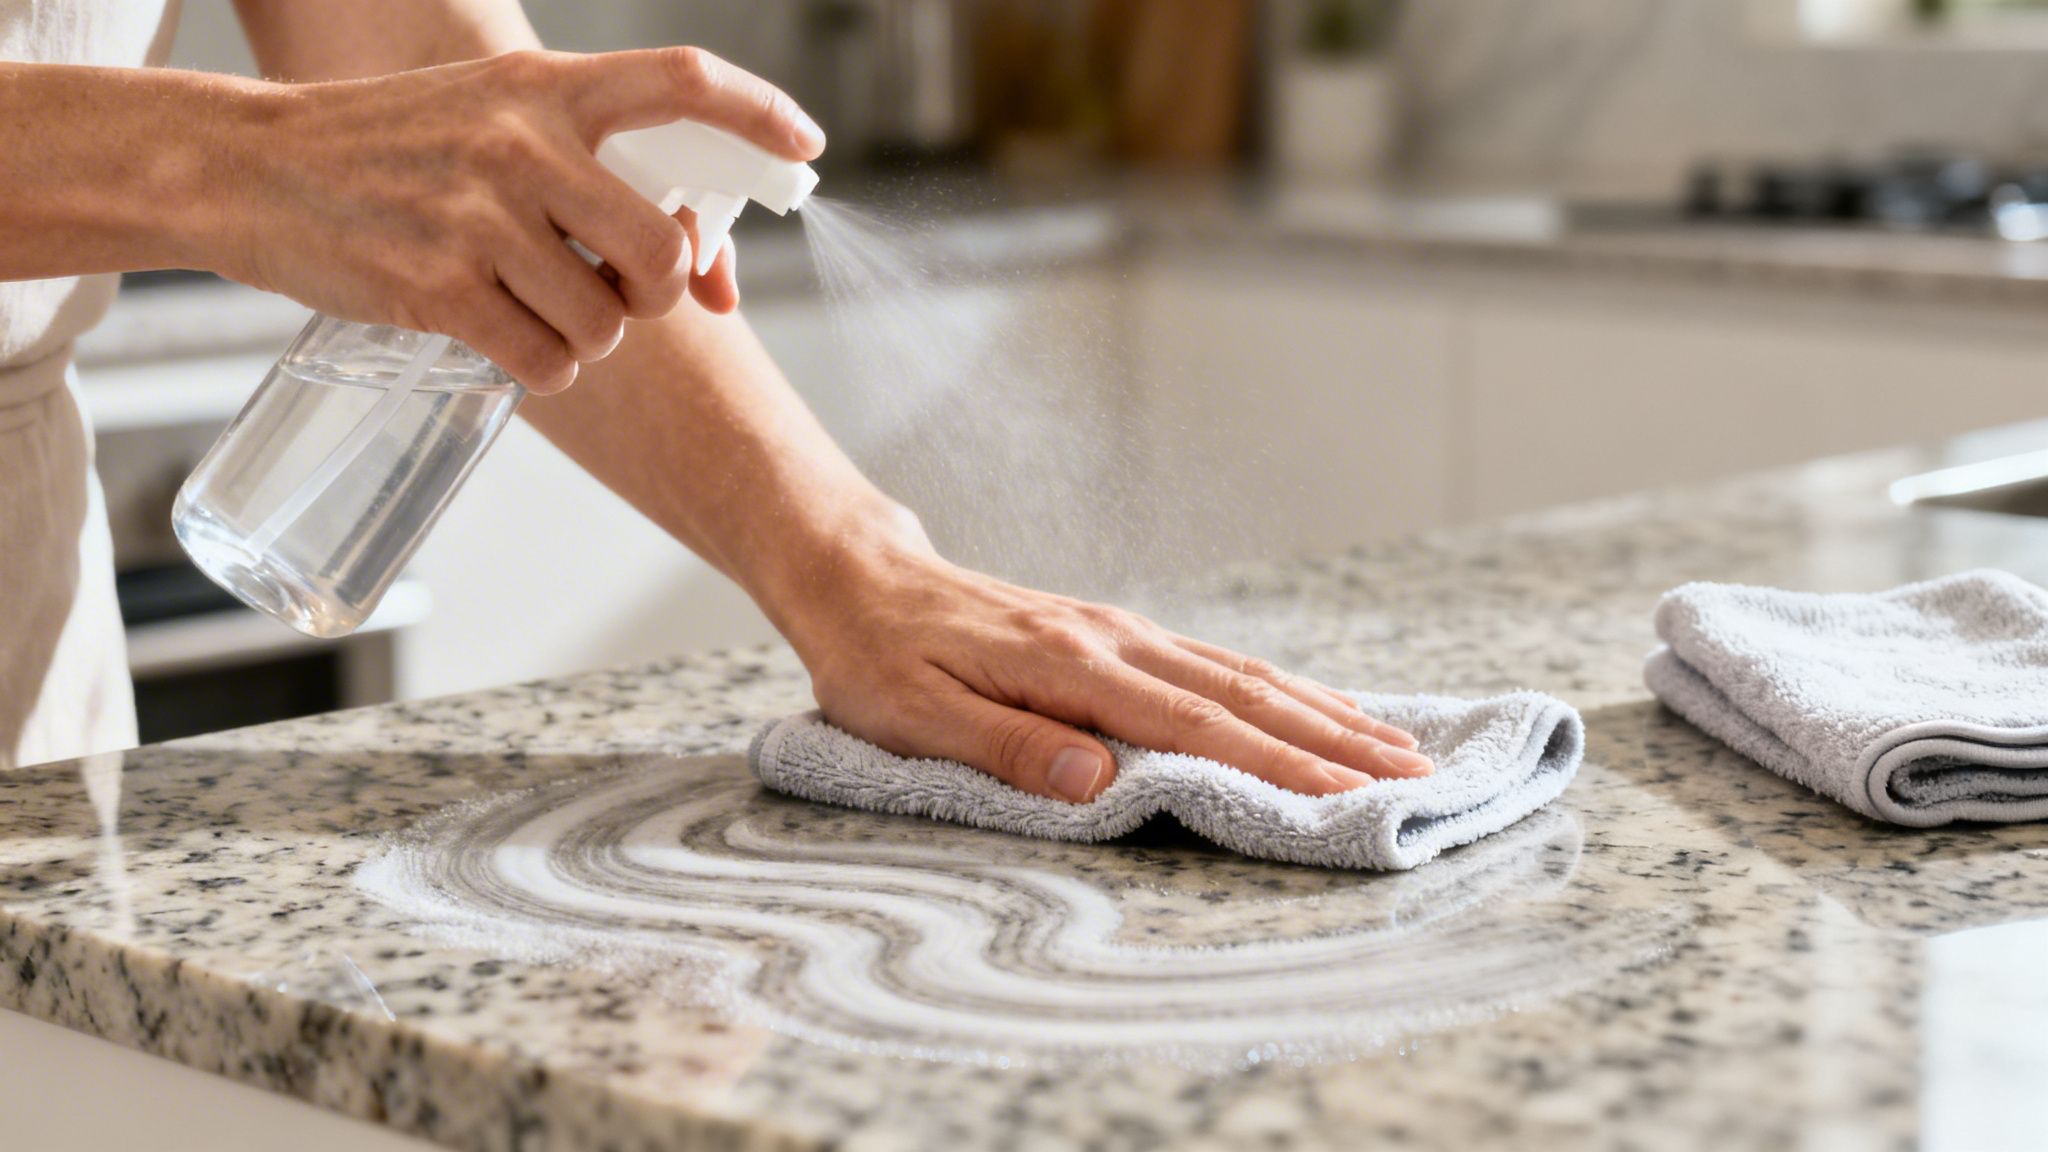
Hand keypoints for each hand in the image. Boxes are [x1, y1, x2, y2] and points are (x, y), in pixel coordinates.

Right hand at [209, 48, 822, 391]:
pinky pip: (549, 363)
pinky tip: (505, 340)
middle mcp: (522, 146)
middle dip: (658, 293)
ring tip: (534, 309)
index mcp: (546, 91)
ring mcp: (480, 218)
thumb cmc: (389, 152)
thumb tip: (704, 266)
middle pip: (663, 249)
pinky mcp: (440, 288)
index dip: (760, 114)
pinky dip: (544, 370)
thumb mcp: (490, 120)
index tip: (806, 148)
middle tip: (623, 294)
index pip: (683, 80)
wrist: (250, 168)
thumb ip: (589, 171)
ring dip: (588, 338)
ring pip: (607, 323)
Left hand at [778, 529, 1433, 803]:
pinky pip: (1219, 663)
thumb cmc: (877, 659)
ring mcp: (1121, 632)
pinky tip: (1321, 709)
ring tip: (1402, 749)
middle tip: (1421, 781)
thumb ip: (1004, 747)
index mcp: (1070, 665)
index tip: (1350, 799)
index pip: (1195, 724)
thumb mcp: (912, 715)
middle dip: (1338, 742)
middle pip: (1247, 694)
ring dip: (1327, 714)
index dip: (1278, 766)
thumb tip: (1097, 779)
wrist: (861, 580)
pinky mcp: (1117, 635)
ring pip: (1246, 674)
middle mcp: (1113, 640)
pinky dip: (1284, 690)